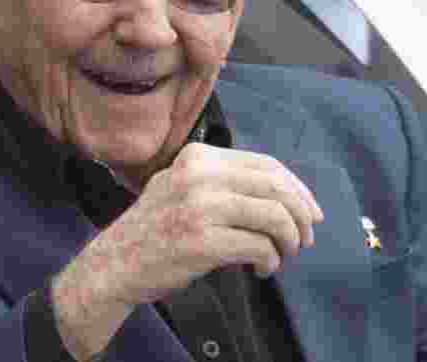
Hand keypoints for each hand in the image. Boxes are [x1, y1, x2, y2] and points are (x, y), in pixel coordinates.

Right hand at [51, 143, 322, 359]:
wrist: (116, 262)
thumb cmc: (155, 228)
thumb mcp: (179, 185)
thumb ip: (220, 180)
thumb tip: (282, 191)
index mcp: (197, 158)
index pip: (266, 165)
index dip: (298, 190)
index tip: (310, 213)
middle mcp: (198, 175)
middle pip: (276, 189)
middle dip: (301, 217)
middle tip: (304, 240)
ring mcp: (199, 207)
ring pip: (274, 217)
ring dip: (289, 242)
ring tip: (281, 255)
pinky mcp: (201, 241)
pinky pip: (259, 247)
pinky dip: (270, 261)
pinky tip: (260, 269)